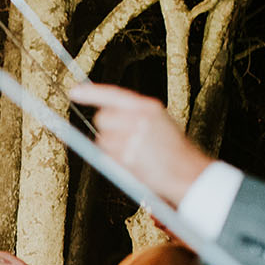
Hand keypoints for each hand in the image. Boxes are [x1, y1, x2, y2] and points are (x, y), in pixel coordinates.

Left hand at [70, 83, 209, 205]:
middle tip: (123, 140)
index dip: (92, 93)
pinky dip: (115, 162)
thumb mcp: (159, 123)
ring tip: (134, 155)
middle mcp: (140, 119)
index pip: (114, 94)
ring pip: (102, 140)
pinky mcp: (128, 156)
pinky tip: (134, 164)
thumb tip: (104, 116)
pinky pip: (108, 157)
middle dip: (106, 129)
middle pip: (102, 118)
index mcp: (149, 107)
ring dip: (111, 149)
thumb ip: (134, 116)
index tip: (74, 92)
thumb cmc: (173, 150)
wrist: (189, 172)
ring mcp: (133, 137)